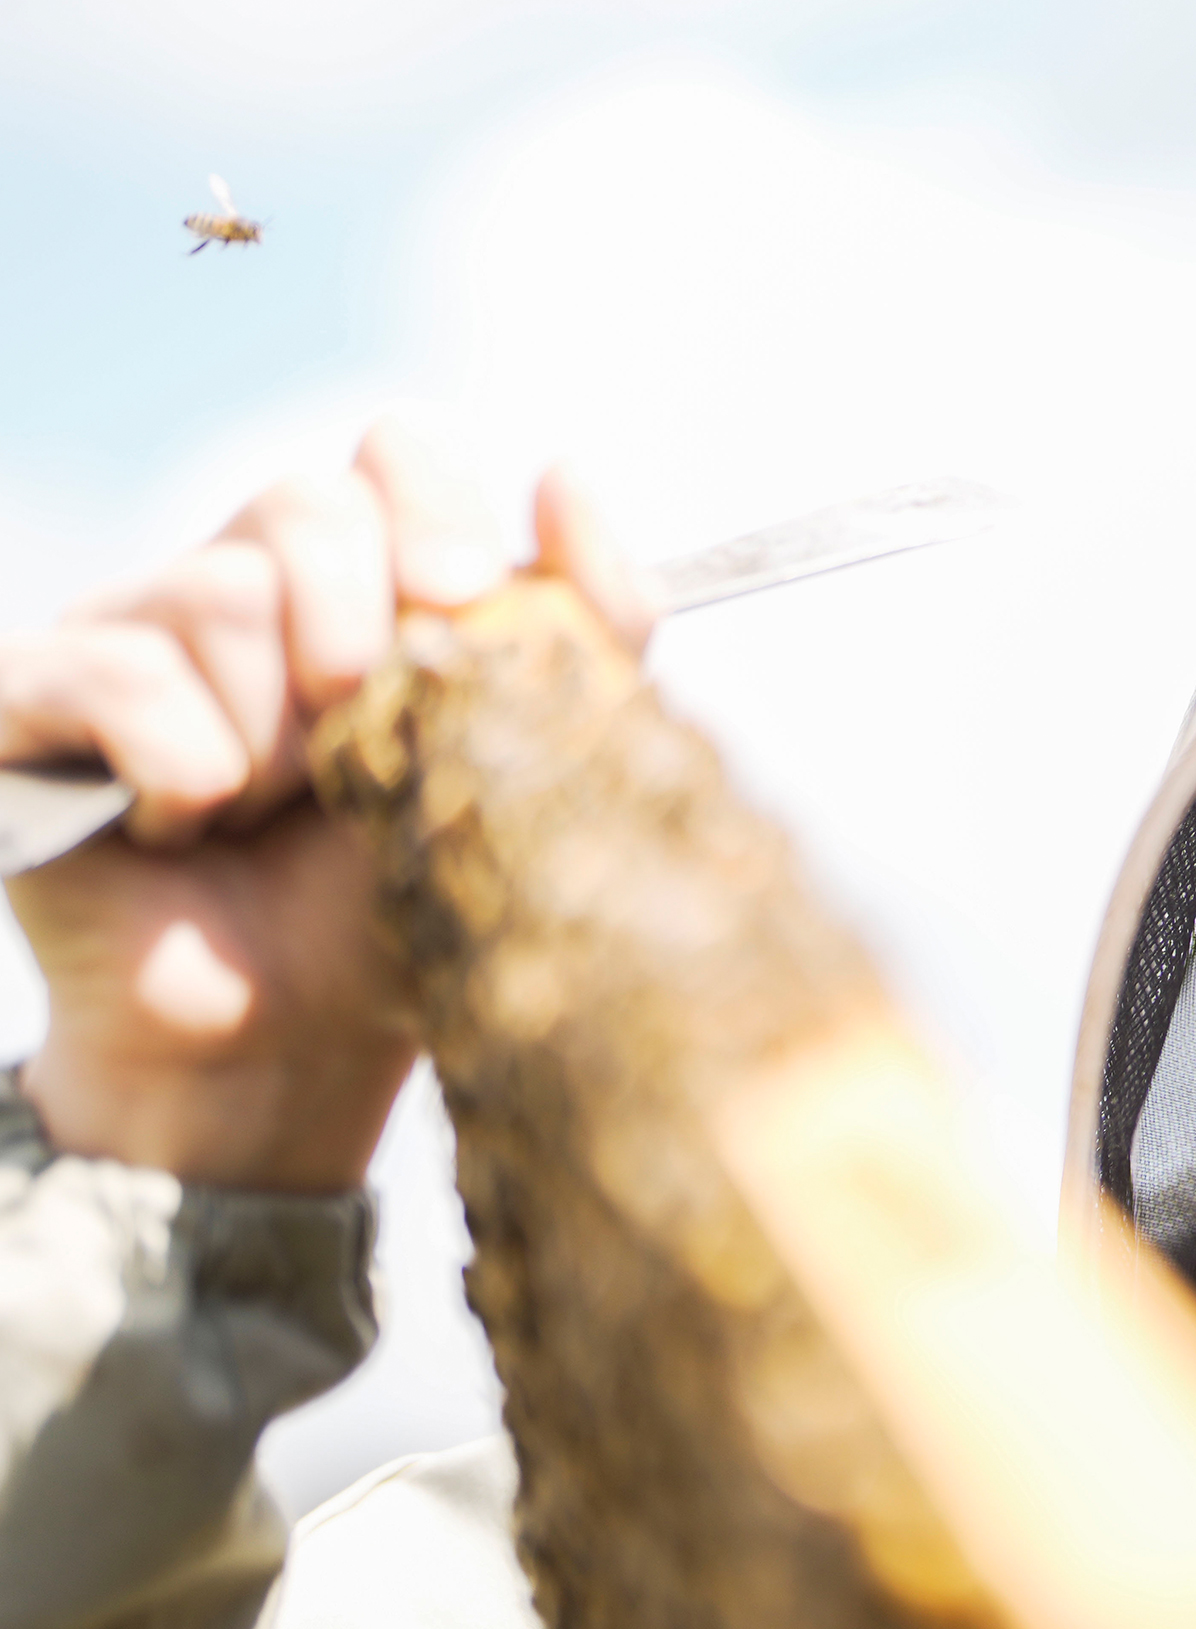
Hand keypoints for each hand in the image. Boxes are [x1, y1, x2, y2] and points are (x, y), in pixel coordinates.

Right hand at [0, 423, 659, 1192]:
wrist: (291, 1044)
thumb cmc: (397, 907)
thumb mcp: (518, 769)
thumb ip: (576, 633)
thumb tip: (569, 476)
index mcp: (356, 580)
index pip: (396, 453)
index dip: (439, 518)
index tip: (463, 606)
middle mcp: (233, 579)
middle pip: (305, 500)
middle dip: (363, 633)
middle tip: (358, 738)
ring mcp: (120, 629)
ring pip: (221, 591)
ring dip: (276, 737)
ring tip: (265, 811)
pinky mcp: (23, 692)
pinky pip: (120, 672)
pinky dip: (183, 773)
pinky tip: (180, 829)